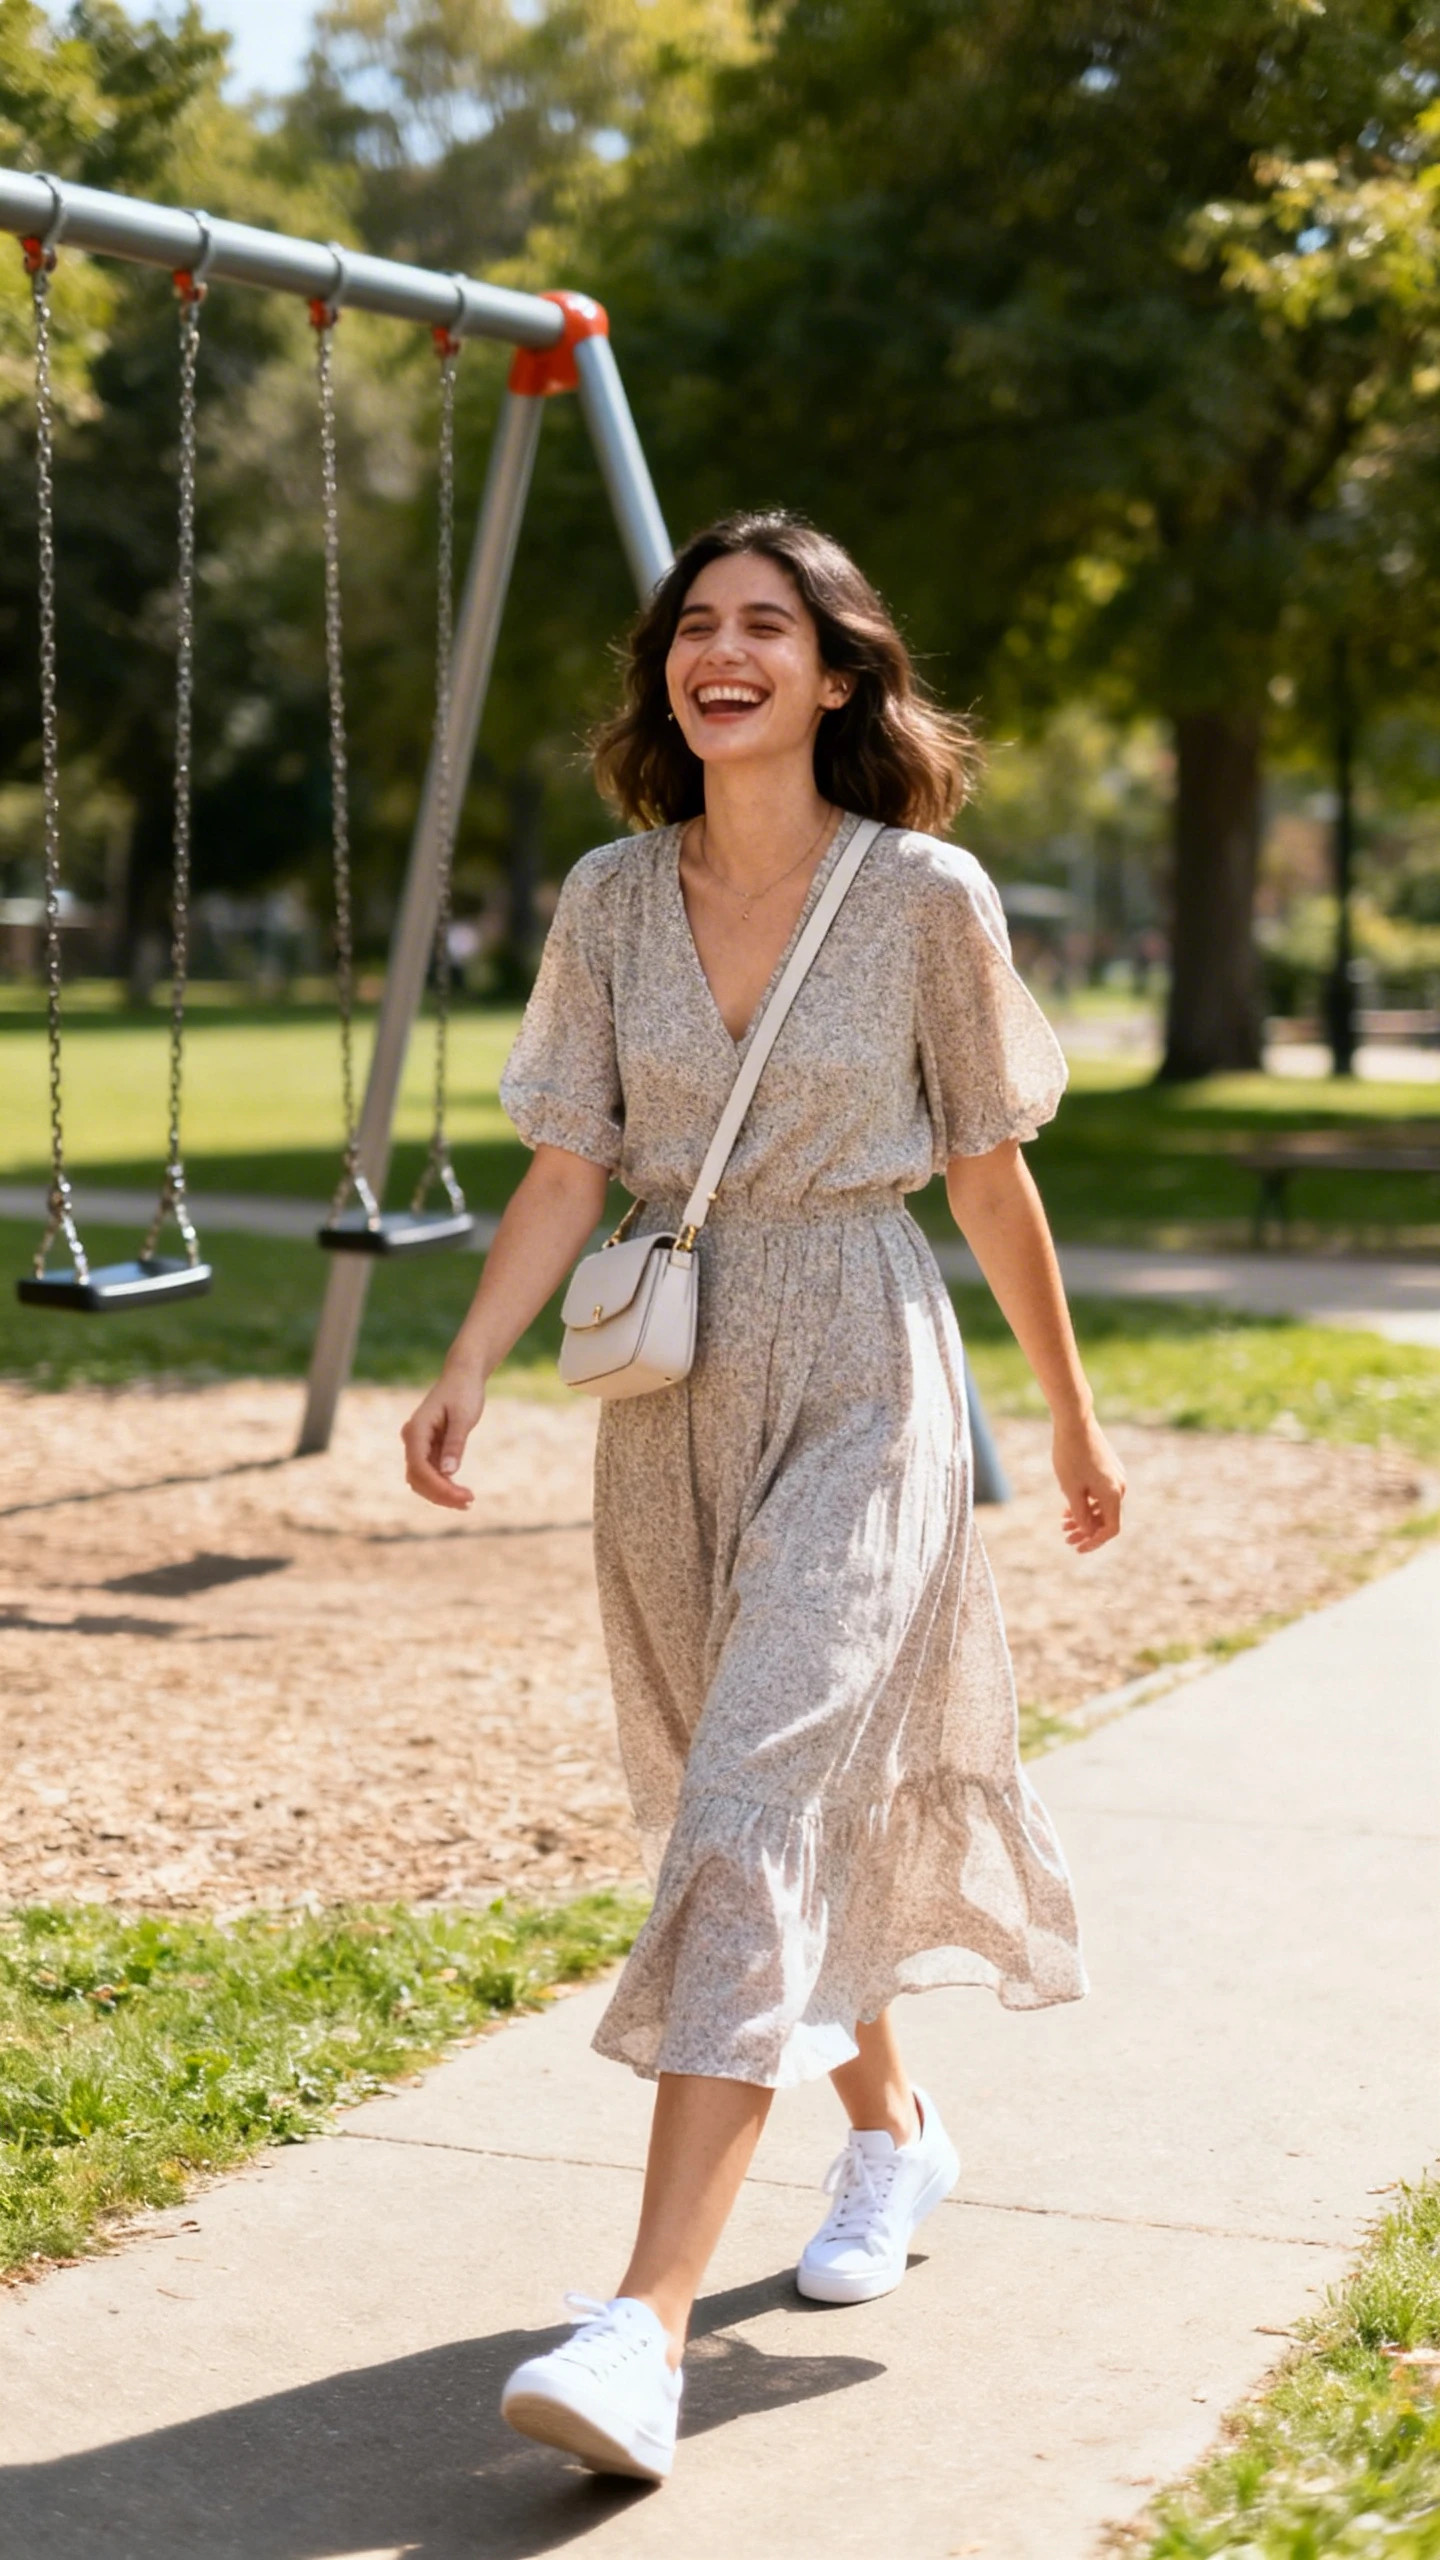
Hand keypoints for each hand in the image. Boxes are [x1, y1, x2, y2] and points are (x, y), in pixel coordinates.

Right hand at [401, 1366, 485, 1510]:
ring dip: (441, 1494)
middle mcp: (413, 1439)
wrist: (463, 1376)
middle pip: (418, 1477)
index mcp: (416, 1429)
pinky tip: (462, 1494)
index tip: (462, 1496)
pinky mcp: (429, 1448)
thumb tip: (449, 1472)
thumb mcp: (463, 1417)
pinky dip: (444, 1485)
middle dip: (441, 1494)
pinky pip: (431, 1473)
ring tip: (468, 1502)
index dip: (438, 1486)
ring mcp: (419, 1445)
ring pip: (422, 1479)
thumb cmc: (464, 1392)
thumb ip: (455, 1443)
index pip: (419, 1466)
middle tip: (469, 1503)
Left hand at [1052, 1413, 1124, 1552]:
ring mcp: (1115, 1476)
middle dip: (1087, 1531)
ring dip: (1085, 1518)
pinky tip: (1068, 1507)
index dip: (1095, 1542)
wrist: (1075, 1421)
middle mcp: (1119, 1487)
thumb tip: (1088, 1531)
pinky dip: (1087, 1503)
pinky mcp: (1109, 1468)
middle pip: (1106, 1519)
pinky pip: (1101, 1493)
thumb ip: (1081, 1514)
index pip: (1110, 1529)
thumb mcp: (1071, 1490)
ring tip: (1063, 1524)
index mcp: (1113, 1494)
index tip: (1077, 1548)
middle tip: (1066, 1539)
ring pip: (1102, 1506)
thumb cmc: (1070, 1455)